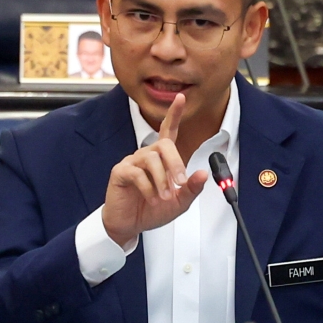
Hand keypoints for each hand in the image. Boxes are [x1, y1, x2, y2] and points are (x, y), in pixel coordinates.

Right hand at [102, 94, 208, 247]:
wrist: (130, 225)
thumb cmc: (152, 210)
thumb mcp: (179, 202)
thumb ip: (191, 189)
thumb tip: (202, 174)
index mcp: (161, 159)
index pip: (168, 131)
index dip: (174, 114)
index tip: (180, 97)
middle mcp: (146, 155)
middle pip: (163, 145)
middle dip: (175, 163)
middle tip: (180, 182)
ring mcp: (132, 162)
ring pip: (151, 159)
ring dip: (162, 180)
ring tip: (164, 197)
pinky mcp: (120, 172)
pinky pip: (136, 173)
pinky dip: (148, 188)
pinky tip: (151, 198)